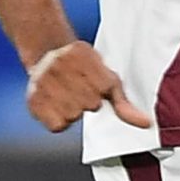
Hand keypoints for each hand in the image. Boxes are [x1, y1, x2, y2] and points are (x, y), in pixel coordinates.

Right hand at [25, 41, 150, 131]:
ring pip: (72, 115)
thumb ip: (124, 102)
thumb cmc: (85, 69)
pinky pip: (57, 126)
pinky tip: (57, 106)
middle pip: (89, 105)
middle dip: (88, 102)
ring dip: (74, 112)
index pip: (102, 91)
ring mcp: (43, 84)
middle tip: (79, 90)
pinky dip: (60, 122)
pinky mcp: (33, 102)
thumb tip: (146, 124)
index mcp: (81, 57)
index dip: (101, 91)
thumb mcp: (107, 77)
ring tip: (67, 96)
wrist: (47, 54)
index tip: (93, 82)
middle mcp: (59, 68)